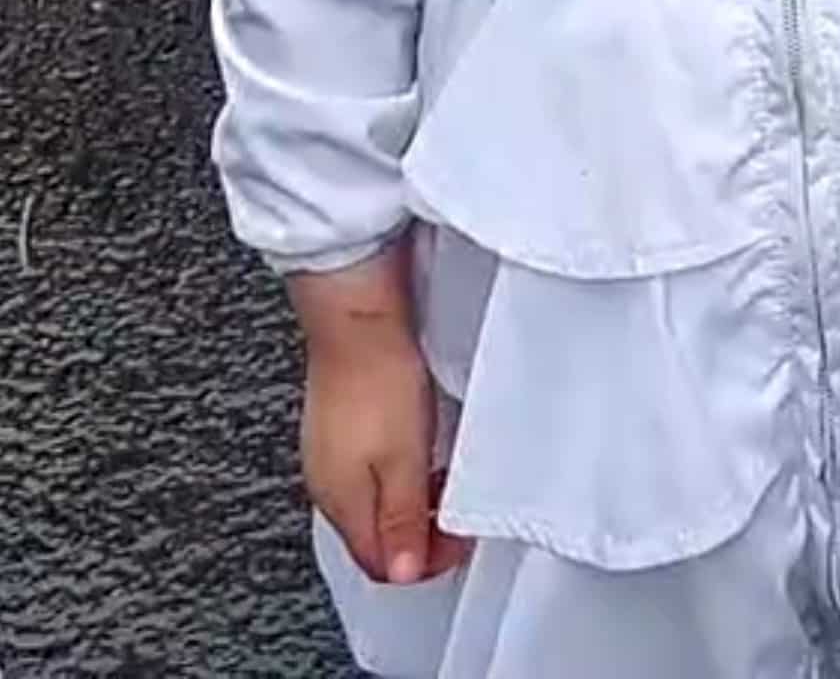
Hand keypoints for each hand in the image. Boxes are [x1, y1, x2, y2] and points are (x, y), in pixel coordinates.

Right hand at [290, 250, 470, 586]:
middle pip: (374, 534)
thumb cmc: (379, 380)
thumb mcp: (404, 459)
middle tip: (459, 515)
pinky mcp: (340, 426)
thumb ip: (404, 518)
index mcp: (341, 502)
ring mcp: (331, 453)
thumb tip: (402, 573)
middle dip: (419, 535)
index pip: (378, 562)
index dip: (422, 562)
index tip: (459, 543)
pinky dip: (400, 474)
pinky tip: (422, 451)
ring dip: (413, 502)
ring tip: (447, 479)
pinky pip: (370, 470)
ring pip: (374, 501)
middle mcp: (328, 484)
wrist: (358, 318)